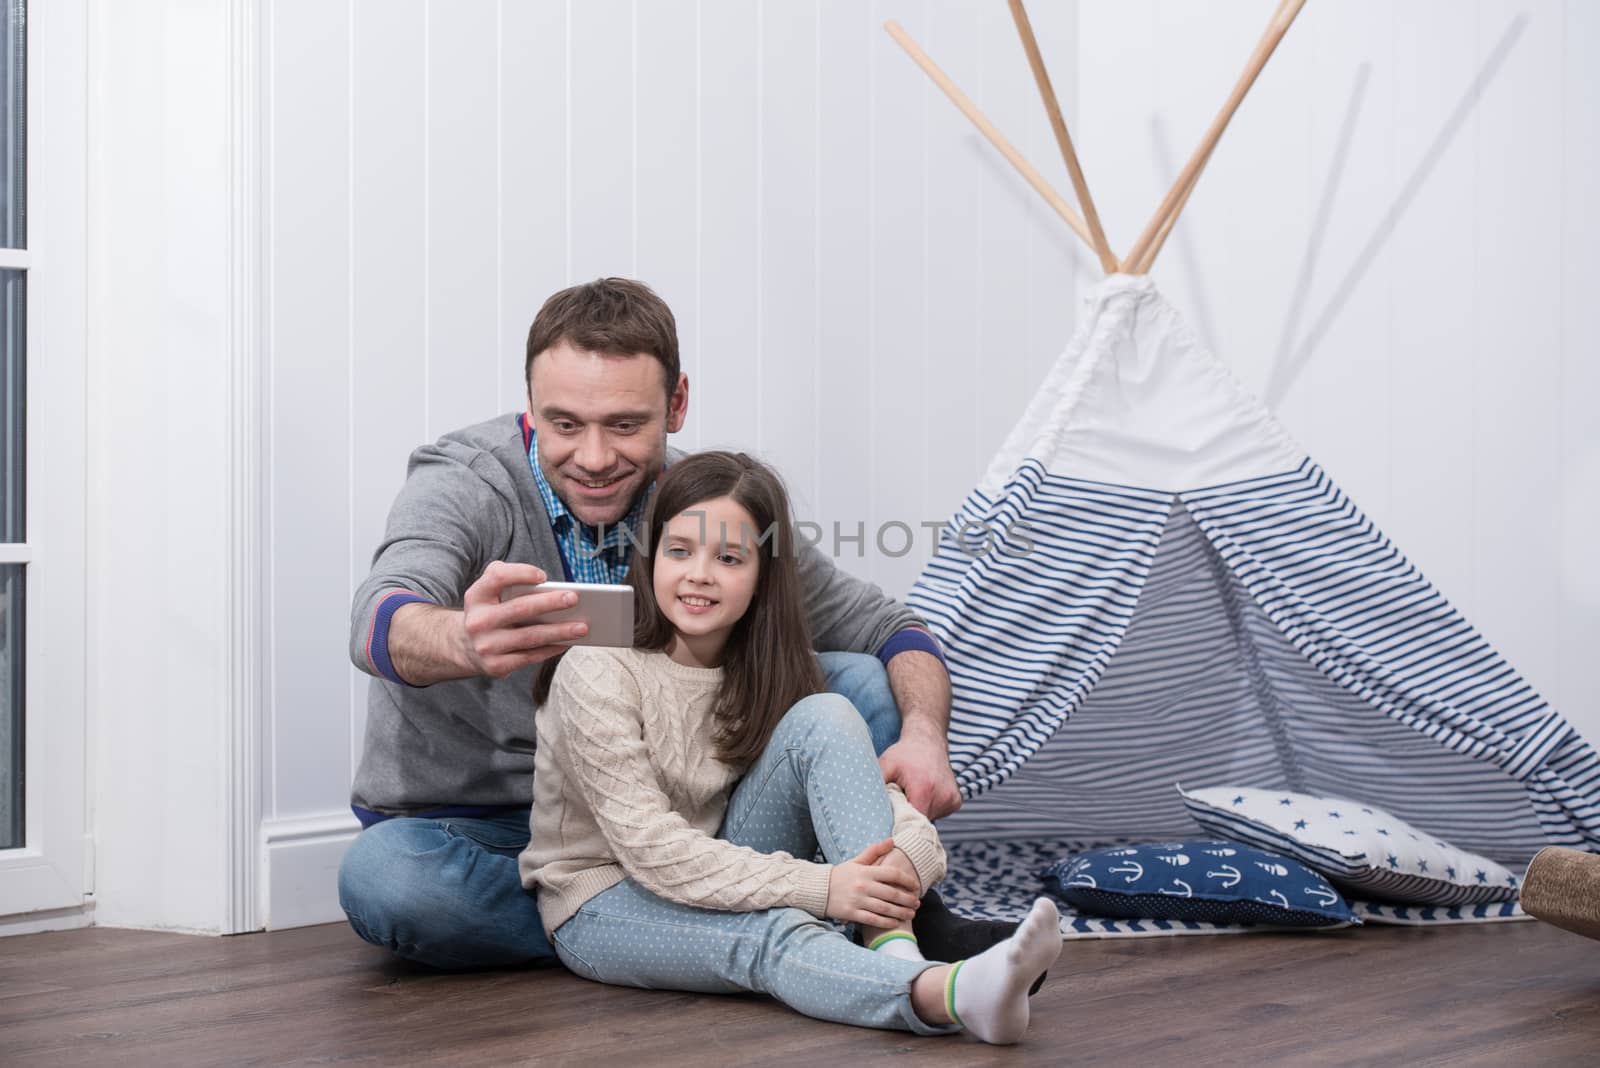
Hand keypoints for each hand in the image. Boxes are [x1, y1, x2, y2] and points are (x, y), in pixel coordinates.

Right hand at [458, 561, 589, 677]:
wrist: (464, 646)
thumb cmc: (490, 611)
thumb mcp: (489, 591)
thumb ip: (511, 578)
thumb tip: (550, 588)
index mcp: (477, 596)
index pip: (497, 577)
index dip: (521, 573)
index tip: (543, 576)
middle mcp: (478, 621)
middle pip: (520, 608)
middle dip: (550, 603)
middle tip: (574, 599)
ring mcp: (486, 645)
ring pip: (530, 636)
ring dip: (560, 632)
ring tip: (582, 627)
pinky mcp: (496, 666)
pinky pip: (530, 656)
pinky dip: (552, 649)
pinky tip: (567, 643)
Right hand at [826, 839, 922, 927]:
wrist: (818, 889)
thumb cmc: (840, 875)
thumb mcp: (856, 861)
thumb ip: (874, 851)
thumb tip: (891, 841)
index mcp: (866, 871)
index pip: (892, 874)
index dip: (907, 880)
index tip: (916, 886)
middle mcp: (863, 885)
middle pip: (892, 893)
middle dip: (908, 899)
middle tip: (917, 903)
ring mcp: (857, 900)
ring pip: (885, 908)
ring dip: (901, 912)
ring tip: (911, 914)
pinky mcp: (852, 913)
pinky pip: (873, 919)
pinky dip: (887, 922)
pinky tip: (896, 922)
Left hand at [879, 725, 961, 819]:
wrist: (928, 741)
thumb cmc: (904, 754)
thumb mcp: (885, 765)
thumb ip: (875, 787)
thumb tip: (864, 808)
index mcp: (924, 790)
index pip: (911, 822)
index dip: (899, 823)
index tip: (890, 817)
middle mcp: (943, 796)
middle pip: (920, 822)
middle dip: (908, 817)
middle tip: (900, 801)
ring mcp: (952, 800)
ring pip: (930, 820)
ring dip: (919, 812)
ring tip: (913, 794)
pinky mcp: (956, 801)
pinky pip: (939, 814)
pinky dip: (929, 808)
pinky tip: (924, 793)